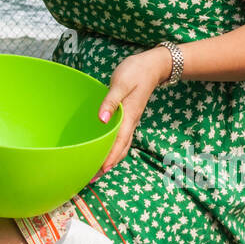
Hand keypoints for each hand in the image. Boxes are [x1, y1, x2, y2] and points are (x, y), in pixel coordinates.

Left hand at [90, 47, 172, 181]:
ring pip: (122, 145)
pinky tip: (105, 149)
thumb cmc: (134, 72)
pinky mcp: (129, 116)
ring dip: (111, 158)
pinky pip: (121, 138)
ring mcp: (131, 120)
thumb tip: (101, 120)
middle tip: (92, 177)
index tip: (99, 172)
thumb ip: (110, 102)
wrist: (152, 66)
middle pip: (120, 149)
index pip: (118, 143)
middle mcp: (131, 122)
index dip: (109, 158)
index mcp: (128, 117)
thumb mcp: (120, 84)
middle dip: (108, 164)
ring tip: (97, 169)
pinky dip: (114, 148)